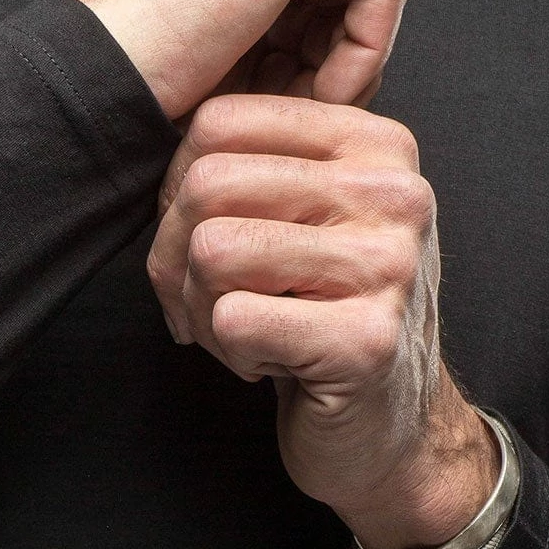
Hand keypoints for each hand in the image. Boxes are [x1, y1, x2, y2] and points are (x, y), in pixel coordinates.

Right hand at [59, 0, 411, 122]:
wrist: (98, 68)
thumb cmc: (131, 59)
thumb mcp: (203, 16)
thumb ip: (258, 3)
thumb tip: (320, 39)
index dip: (309, 38)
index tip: (290, 96)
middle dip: (331, 48)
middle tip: (304, 108)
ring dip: (347, 57)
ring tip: (306, 108)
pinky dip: (367, 47)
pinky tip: (324, 93)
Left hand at [146, 94, 499, 548]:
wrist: (390, 427)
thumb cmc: (326, 313)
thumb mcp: (303, 216)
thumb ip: (249, 164)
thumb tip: (153, 135)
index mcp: (376, 145)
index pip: (220, 121)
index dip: (176, 187)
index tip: (197, 238)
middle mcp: (395, 194)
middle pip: (207, 183)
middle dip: (177, 255)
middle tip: (207, 300)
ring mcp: (389, 266)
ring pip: (211, 251)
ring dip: (204, 307)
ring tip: (247, 330)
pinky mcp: (366, 340)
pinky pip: (233, 319)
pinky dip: (229, 350)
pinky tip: (271, 361)